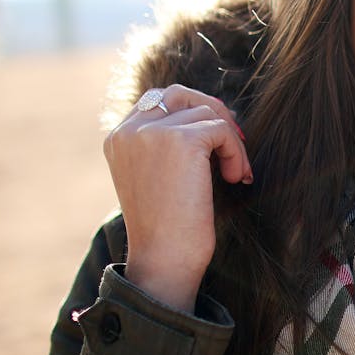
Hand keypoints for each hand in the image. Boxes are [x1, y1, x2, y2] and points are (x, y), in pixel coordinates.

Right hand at [103, 84, 251, 311]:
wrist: (164, 261)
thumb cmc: (167, 228)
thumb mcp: (157, 176)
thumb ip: (167, 143)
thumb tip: (210, 111)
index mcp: (118, 138)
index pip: (159, 101)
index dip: (193, 114)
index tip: (217, 142)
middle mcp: (129, 130)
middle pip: (180, 94)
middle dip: (213, 112)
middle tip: (235, 142)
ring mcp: (152, 132)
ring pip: (207, 113)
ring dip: (230, 142)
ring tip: (234, 175)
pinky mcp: (180, 140)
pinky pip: (222, 129)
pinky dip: (236, 152)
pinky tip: (235, 179)